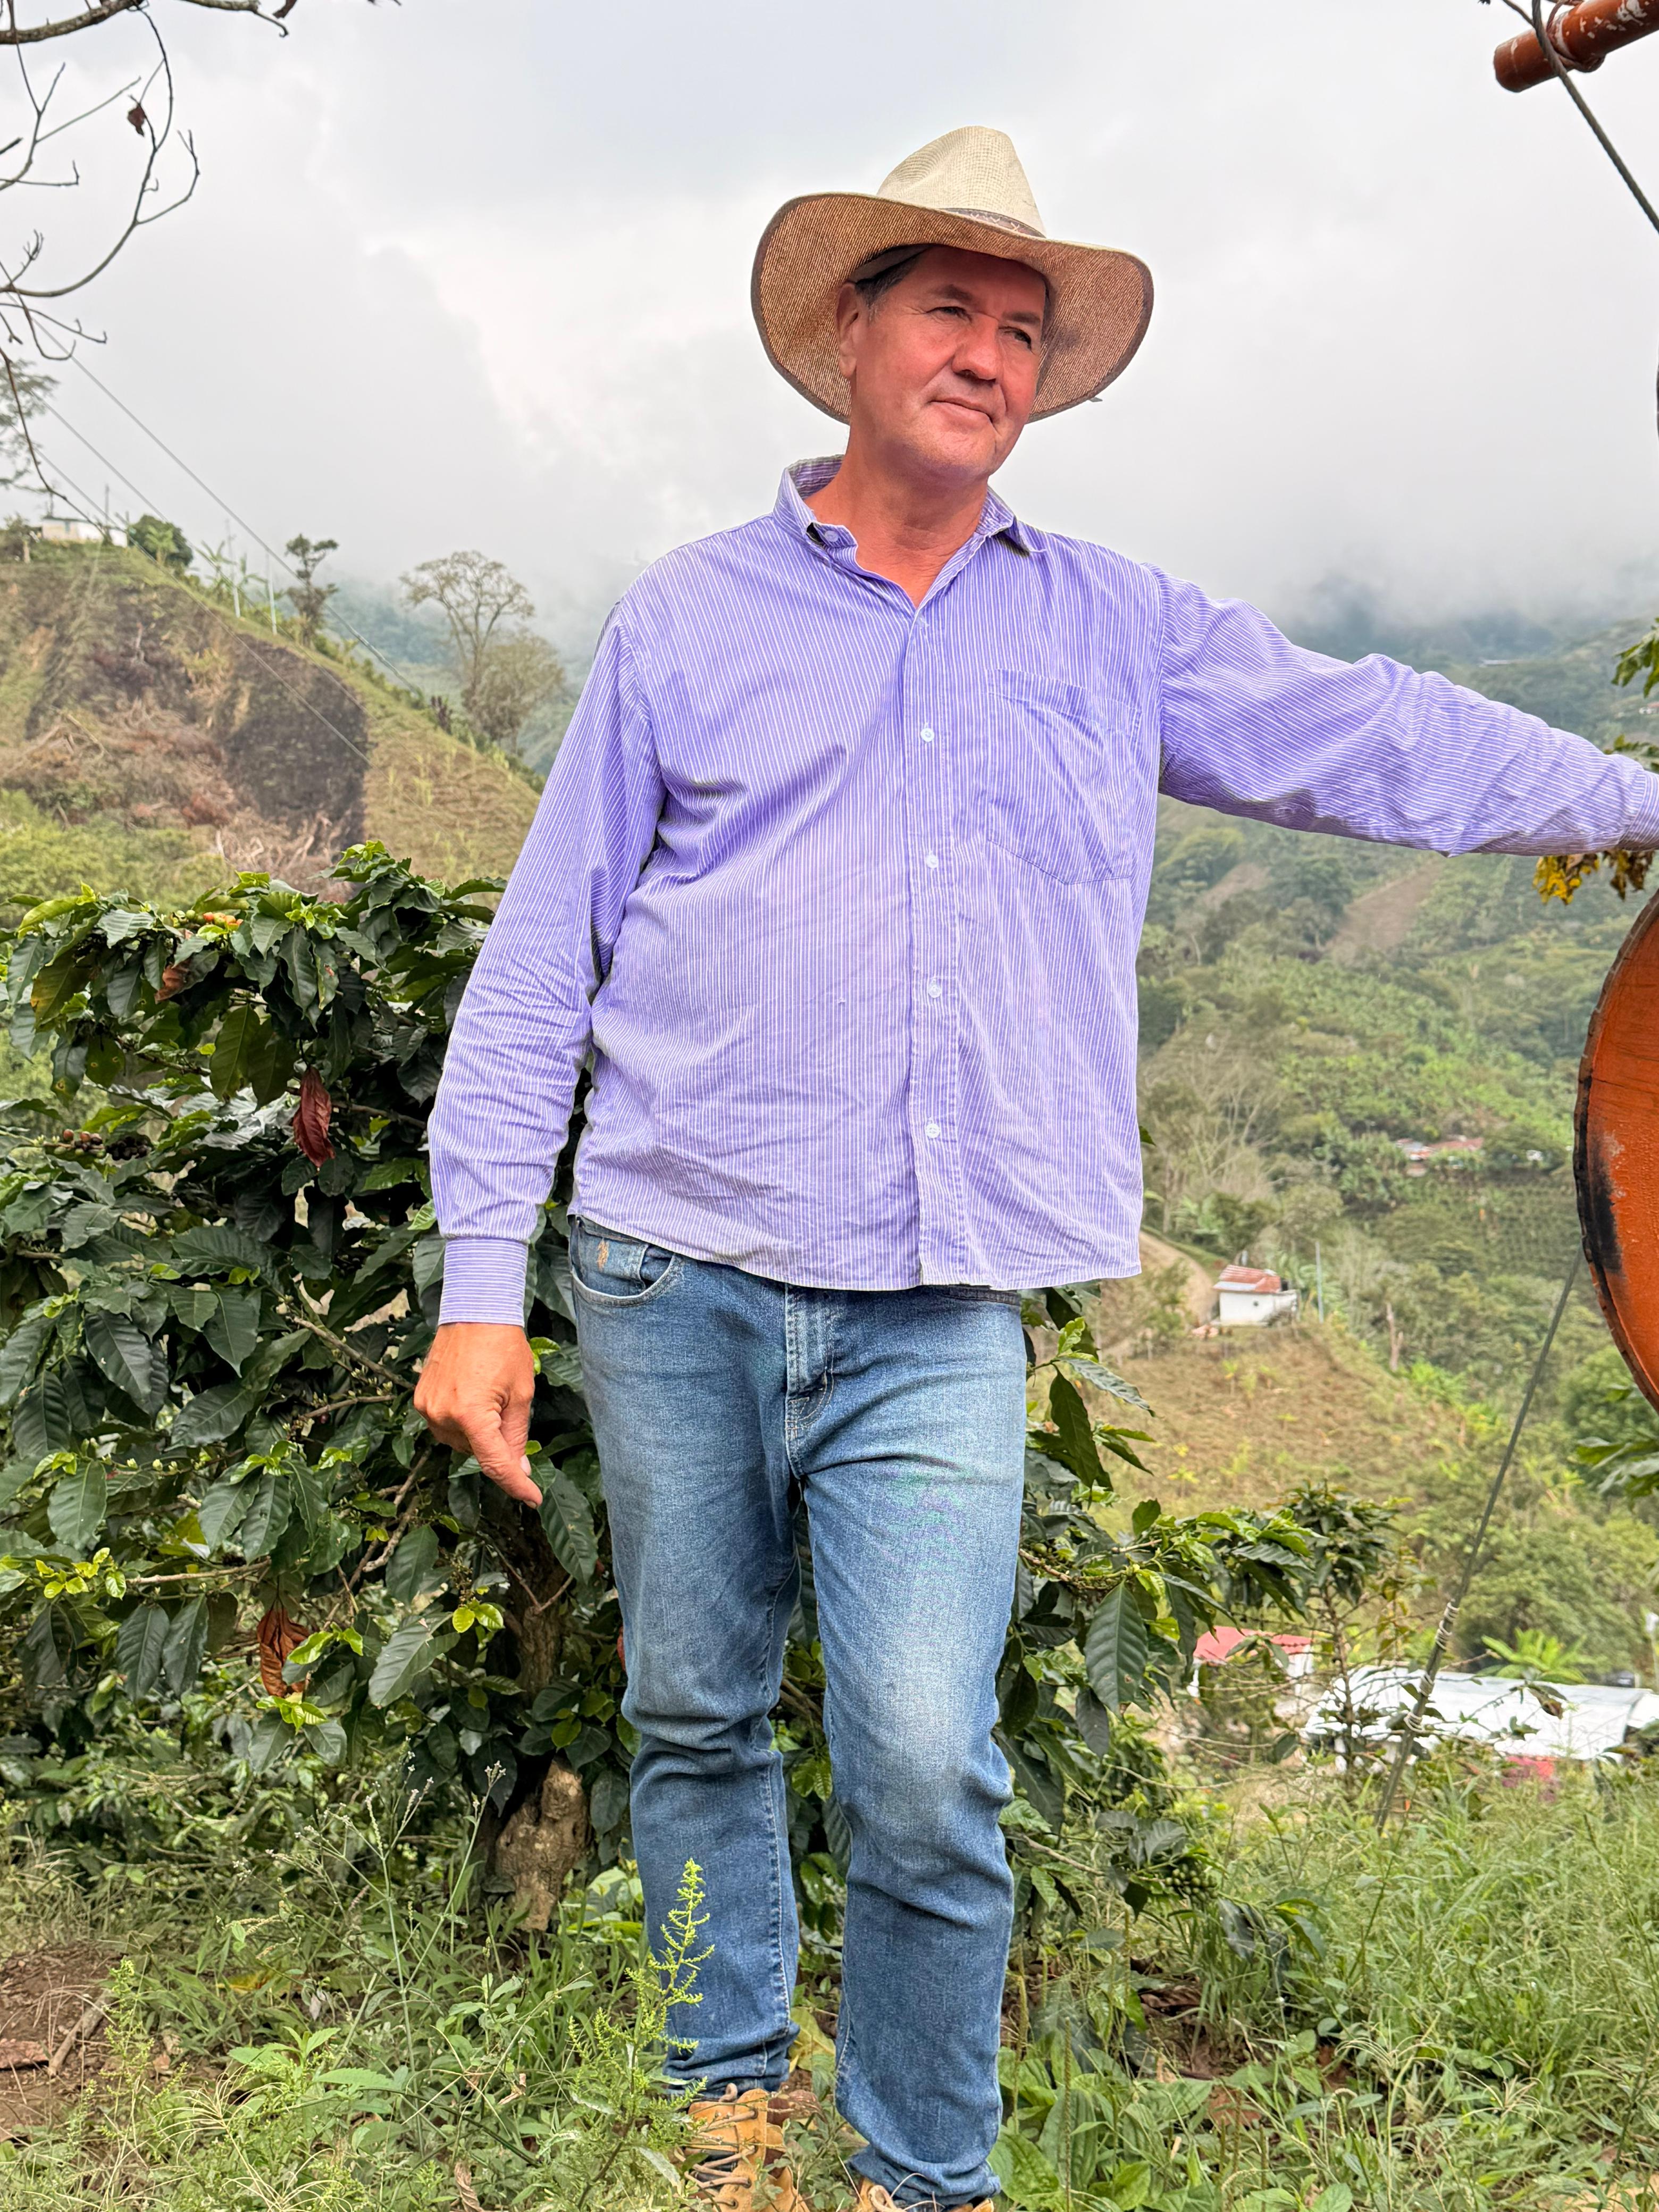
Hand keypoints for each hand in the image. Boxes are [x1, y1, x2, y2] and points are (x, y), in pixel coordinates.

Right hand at [414, 1322, 541, 1505]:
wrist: (474, 1312)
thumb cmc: (503, 1347)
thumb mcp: (521, 1394)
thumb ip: (517, 1437)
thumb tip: (518, 1470)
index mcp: (471, 1415)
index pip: (495, 1463)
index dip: (515, 1485)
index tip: (532, 1499)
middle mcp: (443, 1416)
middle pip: (478, 1452)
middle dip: (498, 1444)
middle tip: (510, 1412)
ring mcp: (428, 1408)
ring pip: (461, 1441)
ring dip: (479, 1433)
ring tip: (490, 1396)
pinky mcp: (420, 1400)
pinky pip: (445, 1426)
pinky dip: (463, 1422)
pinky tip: (474, 1397)